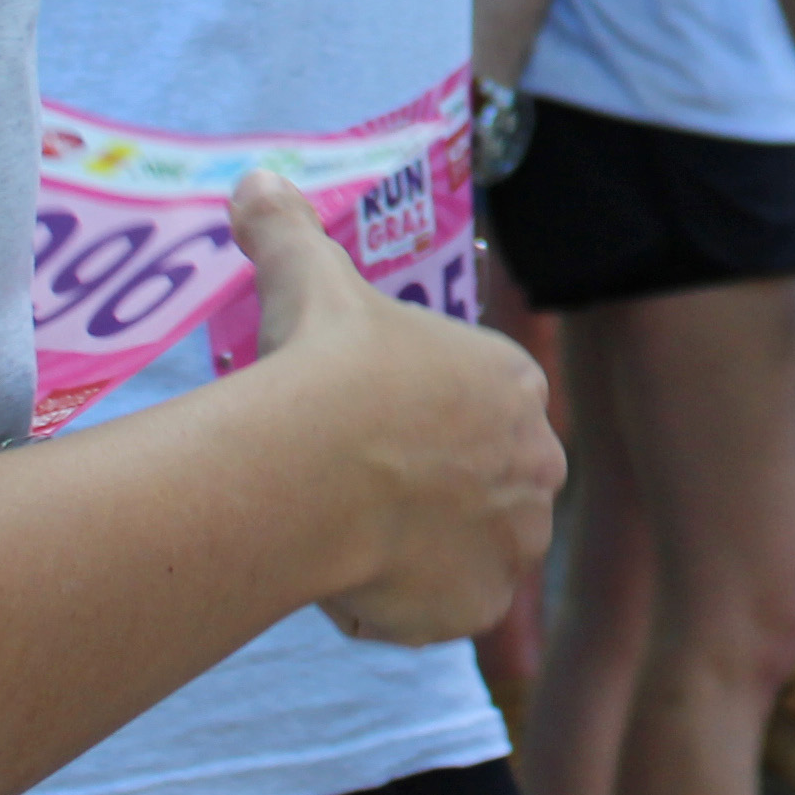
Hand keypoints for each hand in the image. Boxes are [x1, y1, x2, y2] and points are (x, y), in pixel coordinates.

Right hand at [224, 171, 559, 645]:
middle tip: (356, 489)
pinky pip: (443, 613)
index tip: (367, 428)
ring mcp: (517, 540)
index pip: (480, 407)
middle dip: (435, 490)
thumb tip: (256, 181)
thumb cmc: (323, 364)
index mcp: (513, 382)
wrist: (310, 467)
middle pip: (487, 482)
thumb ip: (289, 228)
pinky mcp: (482, 608)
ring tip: (350, 537)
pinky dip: (404, 608)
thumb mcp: (309, 277)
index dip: (420, 422)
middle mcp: (538, 461)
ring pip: (470, 550)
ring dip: (424, 550)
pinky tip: (351, 584)